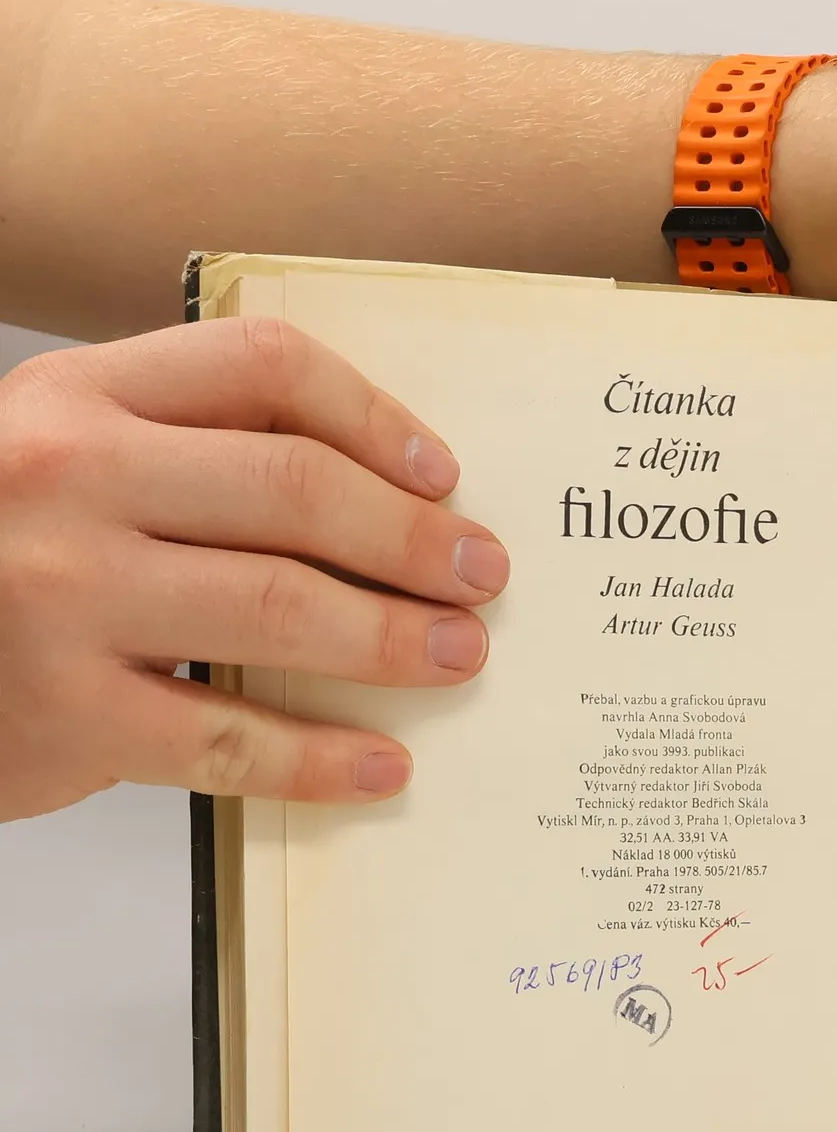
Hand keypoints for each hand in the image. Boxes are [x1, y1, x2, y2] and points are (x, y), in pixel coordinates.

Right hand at [0, 318, 508, 821]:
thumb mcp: (66, 463)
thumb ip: (188, 456)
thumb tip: (387, 499)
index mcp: (77, 398)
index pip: (262, 366)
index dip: (376, 418)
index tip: (444, 476)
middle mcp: (65, 480)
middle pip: (294, 488)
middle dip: (414, 538)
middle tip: (481, 575)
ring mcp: (60, 598)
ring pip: (280, 607)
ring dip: (393, 638)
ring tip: (459, 653)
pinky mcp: (65, 715)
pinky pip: (230, 739)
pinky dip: (322, 758)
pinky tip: (382, 765)